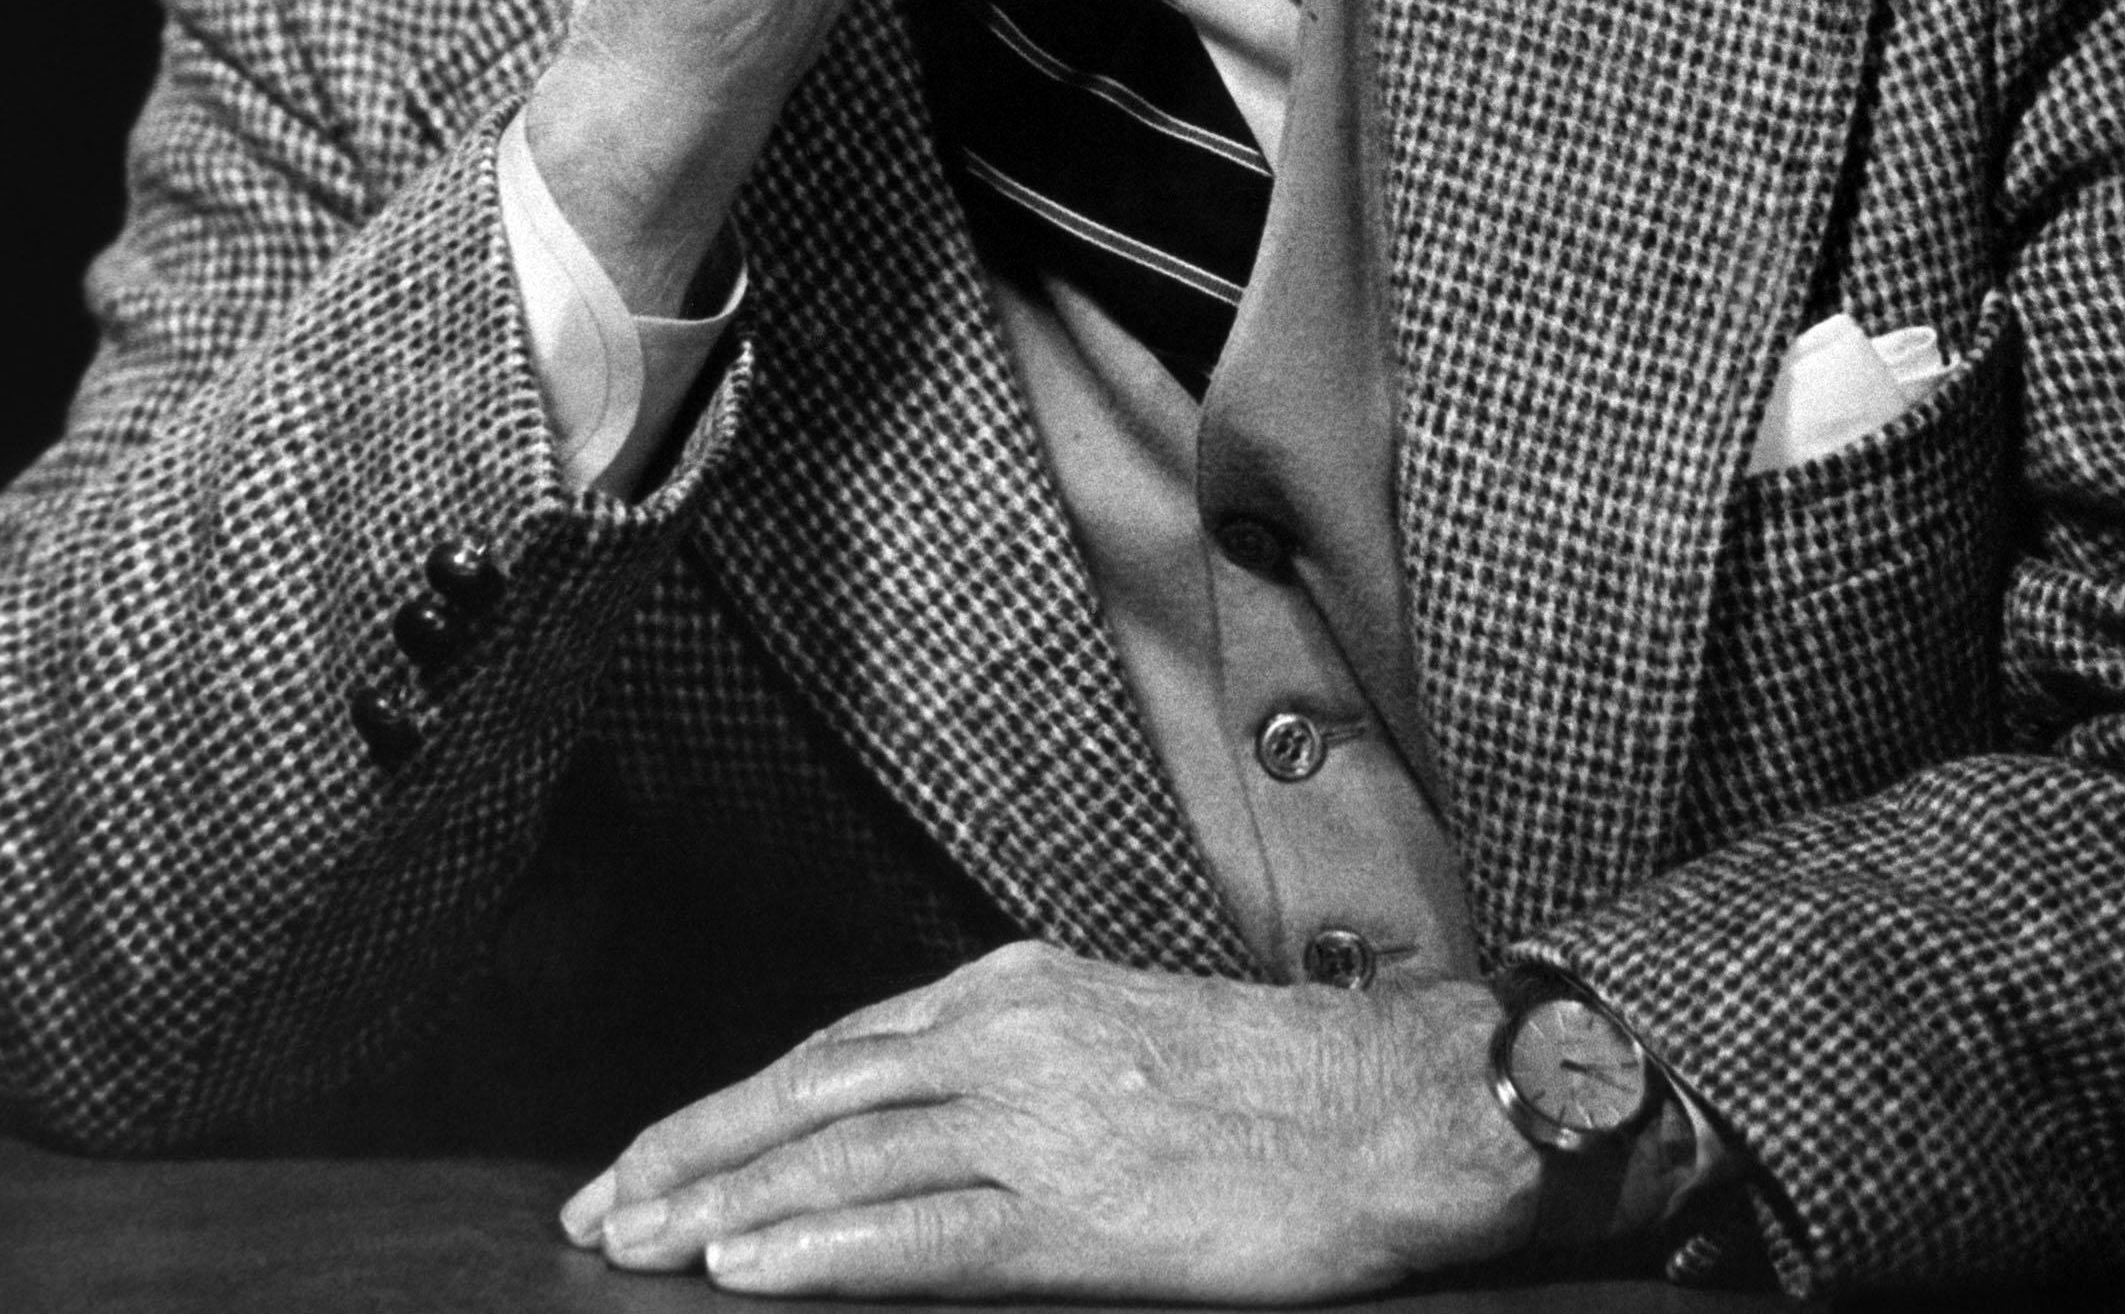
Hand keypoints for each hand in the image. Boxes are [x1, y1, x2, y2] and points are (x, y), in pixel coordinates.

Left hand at [558, 939, 1541, 1298]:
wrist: (1386, 1105)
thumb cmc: (1266, 1083)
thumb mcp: (1114, 1031)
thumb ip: (1013, 1061)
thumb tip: (910, 1124)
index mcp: (1015, 989)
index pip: (833, 1050)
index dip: (729, 1108)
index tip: (650, 1158)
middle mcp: (1007, 1036)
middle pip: (809, 1095)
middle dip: (691, 1154)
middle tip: (598, 1211)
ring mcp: (1038, 1119)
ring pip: (841, 1162)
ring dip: (722, 1206)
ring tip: (634, 1246)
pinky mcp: (1077, 1211)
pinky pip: (923, 1235)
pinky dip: (821, 1252)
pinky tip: (746, 1274)